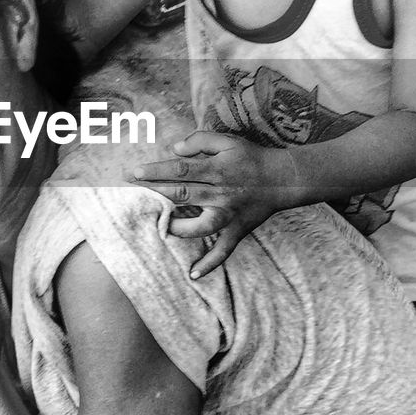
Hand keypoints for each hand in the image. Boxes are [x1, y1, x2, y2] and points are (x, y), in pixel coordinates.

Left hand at [132, 132, 296, 277]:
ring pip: (200, 226)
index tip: (134, 173)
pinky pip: (224, 250)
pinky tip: (193, 274)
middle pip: (183, 195)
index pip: (181, 171)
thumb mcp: (228, 141)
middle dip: (155, 194)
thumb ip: (200, 140)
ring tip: (158, 228)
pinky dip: (210, 264)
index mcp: (217, 170)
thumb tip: (174, 149)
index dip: (157, 172)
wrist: (284, 179)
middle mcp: (221, 194)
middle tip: (131, 194)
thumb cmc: (251, 157)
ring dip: (178, 229)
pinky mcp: (237, 230)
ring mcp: (229, 215)